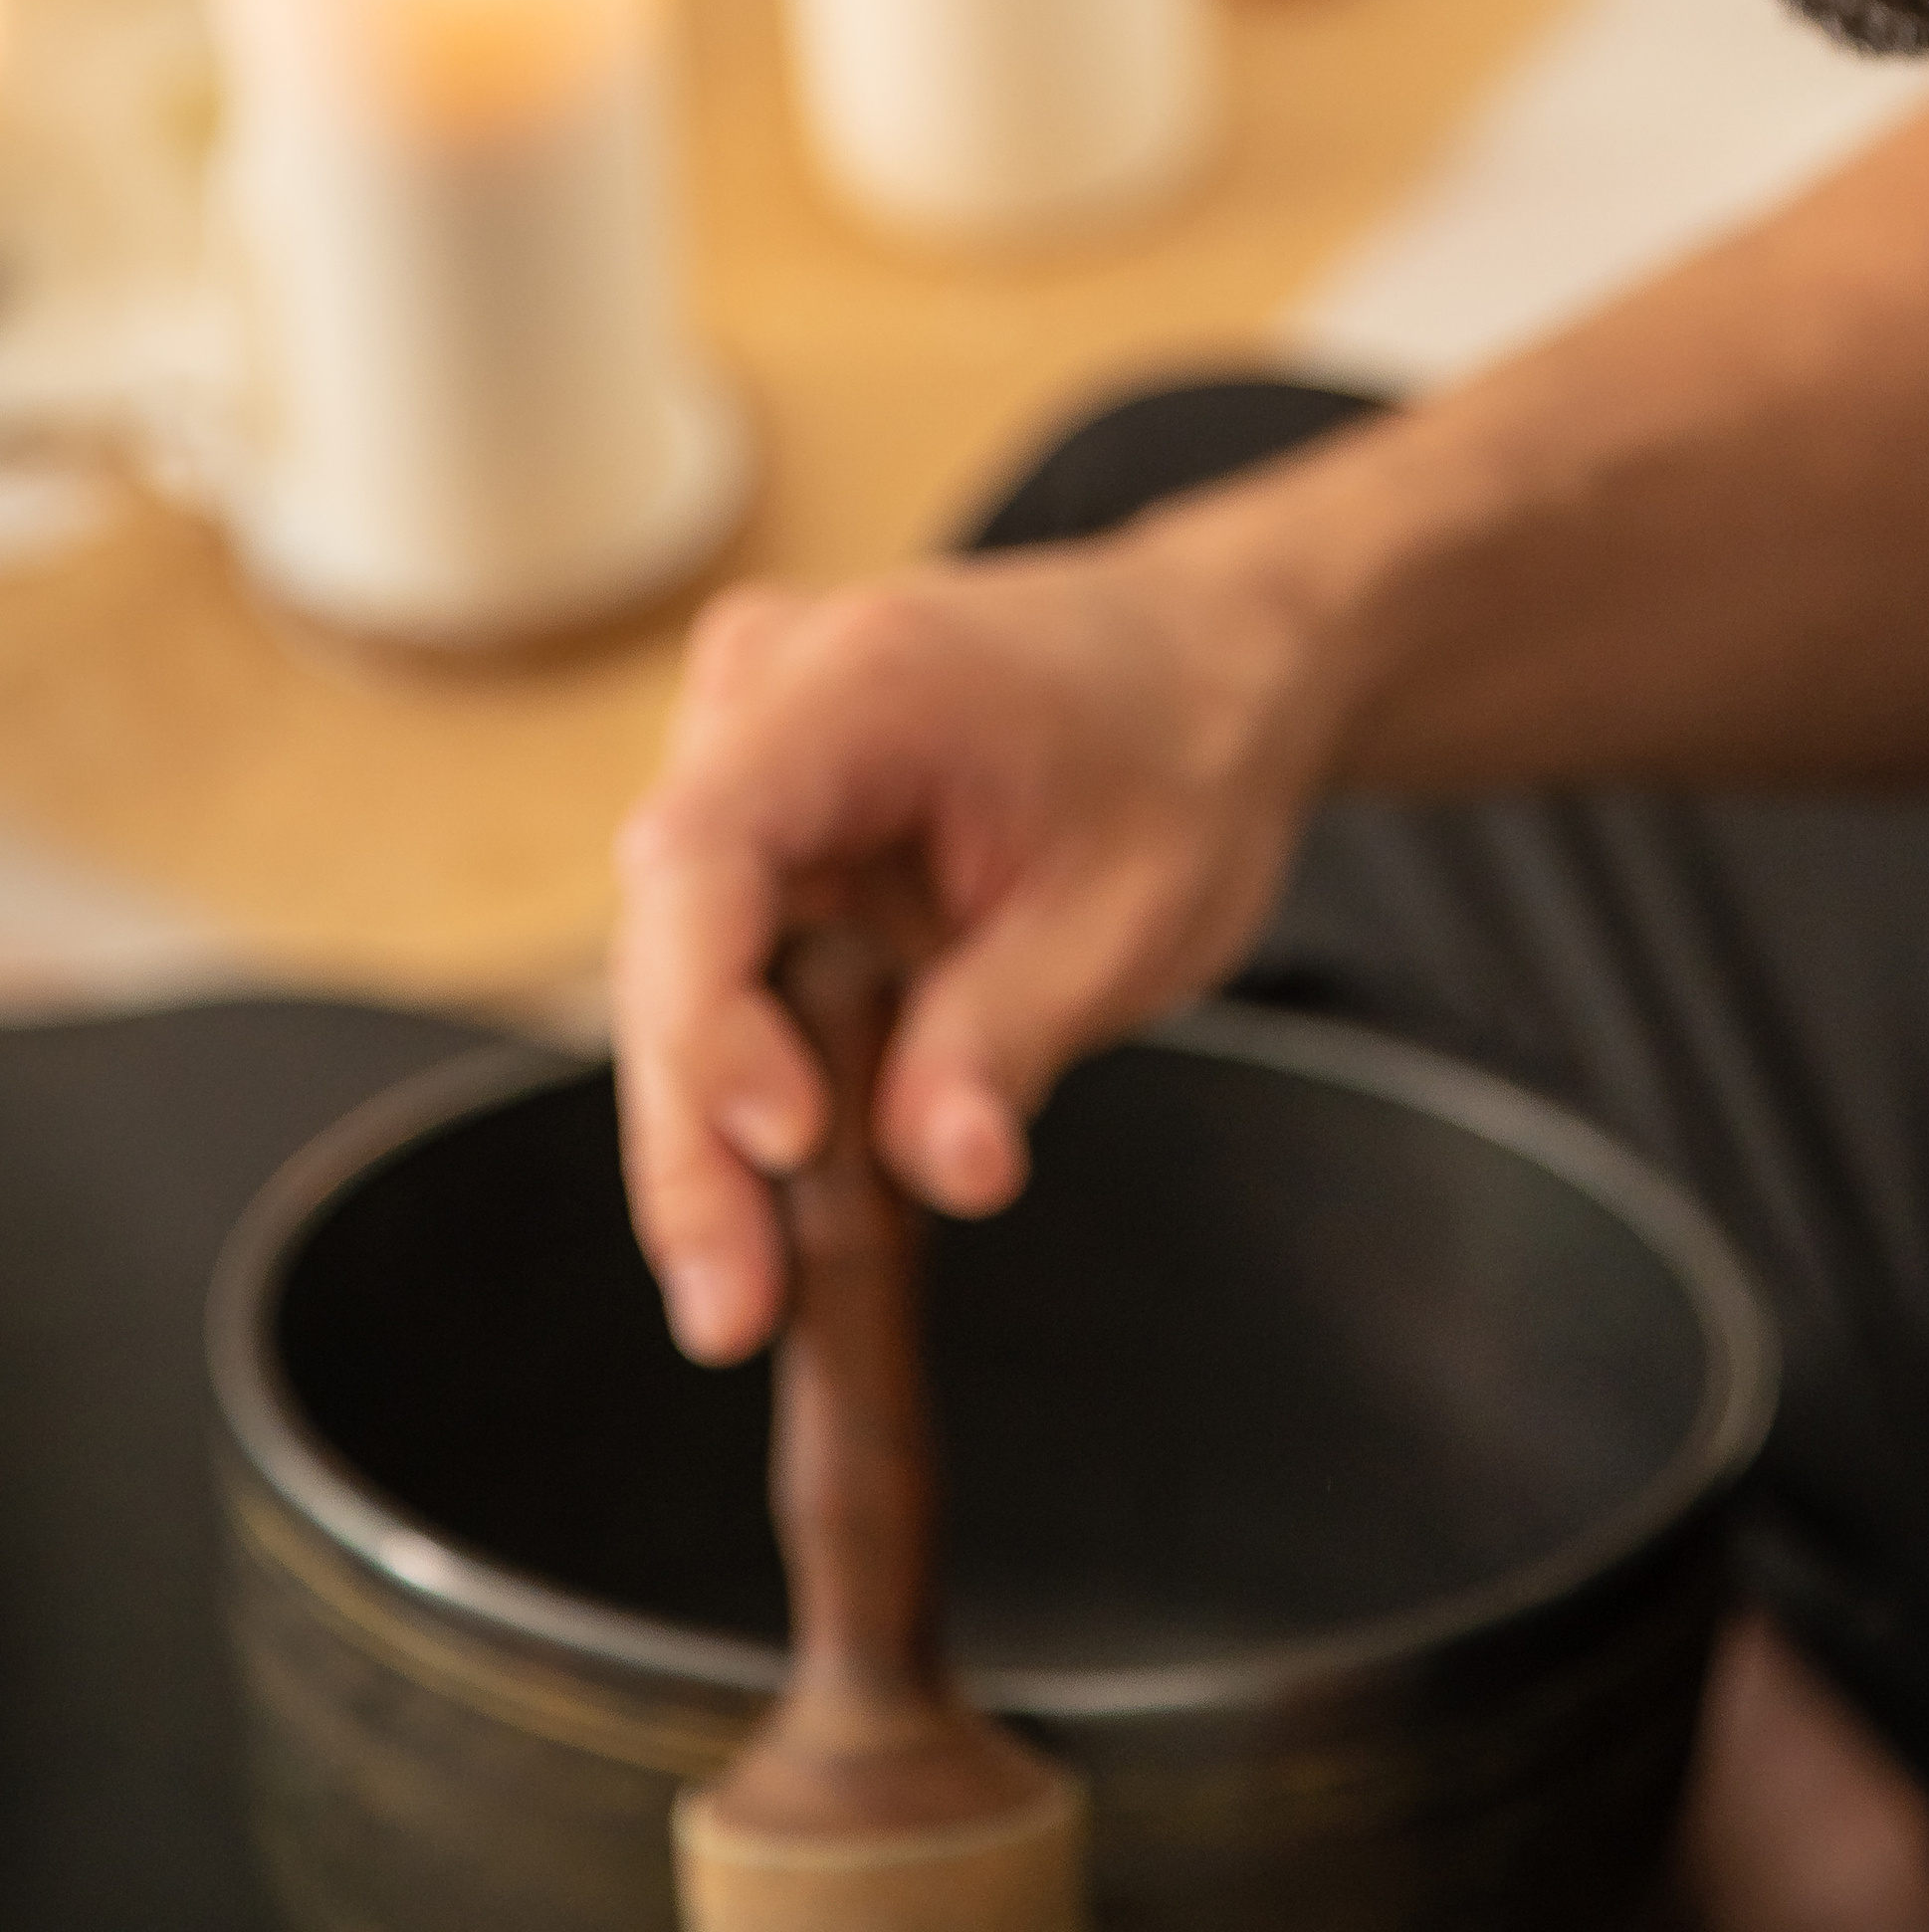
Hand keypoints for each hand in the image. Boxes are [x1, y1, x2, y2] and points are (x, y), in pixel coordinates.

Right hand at [611, 523, 1325, 1363]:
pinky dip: (748, 1077)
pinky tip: (775, 1212)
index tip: (784, 1145)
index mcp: (857, 682)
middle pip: (673, 931)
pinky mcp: (763, 816)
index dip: (710, 1014)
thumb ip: (1017, 1028)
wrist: (1208, 663)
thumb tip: (939, 1171)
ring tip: (744, 1297)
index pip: (706, 850)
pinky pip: (723, 957)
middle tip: (730, 1313)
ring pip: (680, 962)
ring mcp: (749, 748)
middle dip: (692, 1131)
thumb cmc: (1180, 756)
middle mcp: (764, 693)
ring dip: (705, 1128)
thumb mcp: (1135, 910)